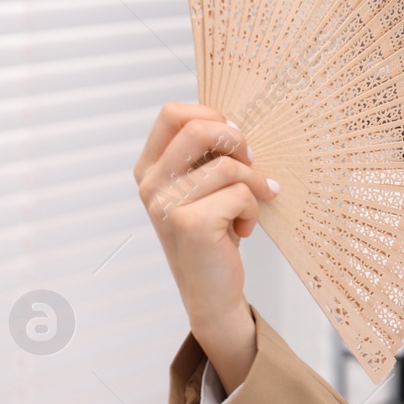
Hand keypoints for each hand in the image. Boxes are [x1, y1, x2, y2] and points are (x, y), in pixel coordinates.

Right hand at [133, 103, 278, 388]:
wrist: (210, 290)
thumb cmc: (212, 234)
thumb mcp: (202, 188)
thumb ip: (206, 157)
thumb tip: (236, 125)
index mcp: (150, 168)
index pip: (172, 113)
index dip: (210, 114)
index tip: (232, 137)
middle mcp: (151, 184)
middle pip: (199, 128)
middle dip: (236, 141)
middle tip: (251, 162)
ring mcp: (166, 204)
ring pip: (228, 166)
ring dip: (253, 184)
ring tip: (249, 207)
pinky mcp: (191, 223)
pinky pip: (240, 194)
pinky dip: (253, 210)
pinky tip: (243, 229)